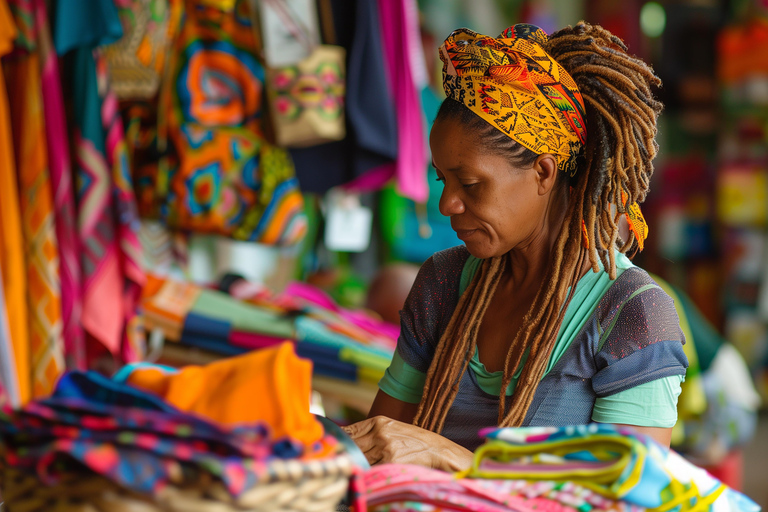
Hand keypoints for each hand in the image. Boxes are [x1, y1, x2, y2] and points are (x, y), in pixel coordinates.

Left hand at [342, 415, 472, 471]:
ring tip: (349, 469)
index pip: (351, 430)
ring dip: (354, 465)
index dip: (339, 438)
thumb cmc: (416, 441)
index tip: (331, 443)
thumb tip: (349, 439)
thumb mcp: (394, 429)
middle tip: (337, 459)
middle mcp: (380, 433)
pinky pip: (371, 470)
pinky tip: (363, 477)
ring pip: (360, 458)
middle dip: (345, 453)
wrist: (438, 451)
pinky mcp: (390, 462)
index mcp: (380, 421)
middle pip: (352, 445)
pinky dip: (366, 474)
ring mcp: (385, 448)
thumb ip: (372, 433)